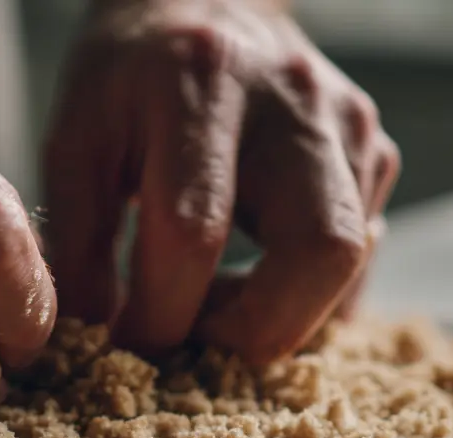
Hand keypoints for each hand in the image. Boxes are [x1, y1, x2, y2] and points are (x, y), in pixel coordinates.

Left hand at [44, 0, 398, 362]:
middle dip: (258, 329)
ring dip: (283, 312)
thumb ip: (78, 242)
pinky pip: (359, 252)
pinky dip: (308, 290)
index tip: (130, 347)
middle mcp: (294, 97)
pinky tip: (254, 271)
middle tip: (197, 340)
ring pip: (348, 261)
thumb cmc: (127, 75)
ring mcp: (348, 123)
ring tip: (216, 301)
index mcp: (201, 82)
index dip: (162, 315)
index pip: (194, 232)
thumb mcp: (76, 141)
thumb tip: (94, 342)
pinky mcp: (375, 149)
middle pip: (319, 250)